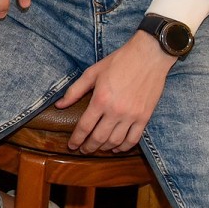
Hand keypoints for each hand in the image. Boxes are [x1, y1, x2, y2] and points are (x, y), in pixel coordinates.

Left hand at [55, 32, 174, 152]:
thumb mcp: (92, 72)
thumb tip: (59, 105)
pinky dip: (124, 147)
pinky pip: (134, 139)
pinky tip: (117, 148)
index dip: (76, 139)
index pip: (84, 126)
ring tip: (98, 148)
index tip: (72, 146)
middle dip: (89, 147)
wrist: (148, 56)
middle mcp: (115, 111)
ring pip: (115, 141)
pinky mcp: (145, 117)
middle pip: (99, 137)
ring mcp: (132, 116)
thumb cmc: (119, 62)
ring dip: (105, 148)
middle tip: (83, 150)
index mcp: (100, 100)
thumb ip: (74, 91)